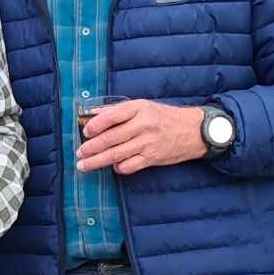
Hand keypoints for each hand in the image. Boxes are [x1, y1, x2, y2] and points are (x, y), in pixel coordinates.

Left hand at [76, 99, 209, 174]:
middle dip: (91, 148)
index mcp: (139, 109)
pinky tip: (113, 166)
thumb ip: (118, 110)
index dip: (95, 125)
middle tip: (79, 153)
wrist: (194, 130)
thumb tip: (92, 114)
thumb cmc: (164, 117)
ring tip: (83, 165)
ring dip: (97, 161)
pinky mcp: (153, 158)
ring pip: (116, 154)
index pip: (111, 116)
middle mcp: (143, 125)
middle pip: (110, 138)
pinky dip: (118, 167)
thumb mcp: (143, 106)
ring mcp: (148, 143)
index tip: (85, 132)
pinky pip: (130, 165)